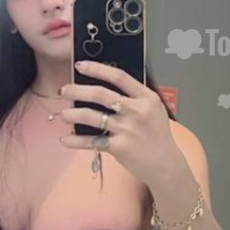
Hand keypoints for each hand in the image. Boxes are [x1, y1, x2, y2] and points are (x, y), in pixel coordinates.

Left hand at [59, 59, 182, 187]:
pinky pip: (91, 141)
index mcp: (146, 98)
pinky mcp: (119, 147)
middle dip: (77, 90)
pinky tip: (65, 139)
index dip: (97, 69)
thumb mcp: (154, 110)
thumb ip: (135, 97)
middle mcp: (136, 111)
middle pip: (101, 94)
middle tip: (64, 90)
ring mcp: (127, 129)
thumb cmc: (157, 136)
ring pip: (92, 116)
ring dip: (73, 114)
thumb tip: (104, 85)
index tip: (81, 65)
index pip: (119, 77)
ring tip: (64, 114)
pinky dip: (75, 140)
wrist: (165, 164)